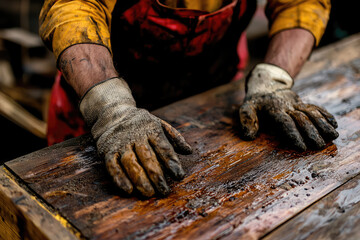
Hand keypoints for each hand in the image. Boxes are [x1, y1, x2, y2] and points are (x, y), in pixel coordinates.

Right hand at [80, 78, 191, 196]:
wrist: (112, 113)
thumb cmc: (141, 124)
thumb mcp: (159, 124)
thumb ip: (175, 137)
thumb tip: (189, 151)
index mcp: (151, 128)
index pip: (163, 146)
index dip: (171, 161)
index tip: (179, 176)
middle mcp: (135, 135)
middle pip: (147, 157)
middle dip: (156, 175)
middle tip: (165, 191)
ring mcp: (120, 143)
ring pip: (130, 162)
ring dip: (139, 179)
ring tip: (149, 193)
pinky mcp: (107, 151)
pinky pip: (112, 166)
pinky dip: (119, 178)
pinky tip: (128, 190)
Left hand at [239, 64, 338, 150]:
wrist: (265, 84)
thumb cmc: (255, 102)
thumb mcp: (246, 109)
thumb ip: (247, 121)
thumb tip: (248, 137)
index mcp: (273, 110)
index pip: (285, 123)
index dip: (293, 134)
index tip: (302, 146)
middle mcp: (287, 106)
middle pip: (302, 119)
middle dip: (311, 132)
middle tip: (319, 146)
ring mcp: (296, 103)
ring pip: (312, 113)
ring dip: (323, 124)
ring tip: (333, 135)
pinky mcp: (302, 102)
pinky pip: (315, 107)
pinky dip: (325, 115)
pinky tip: (333, 124)